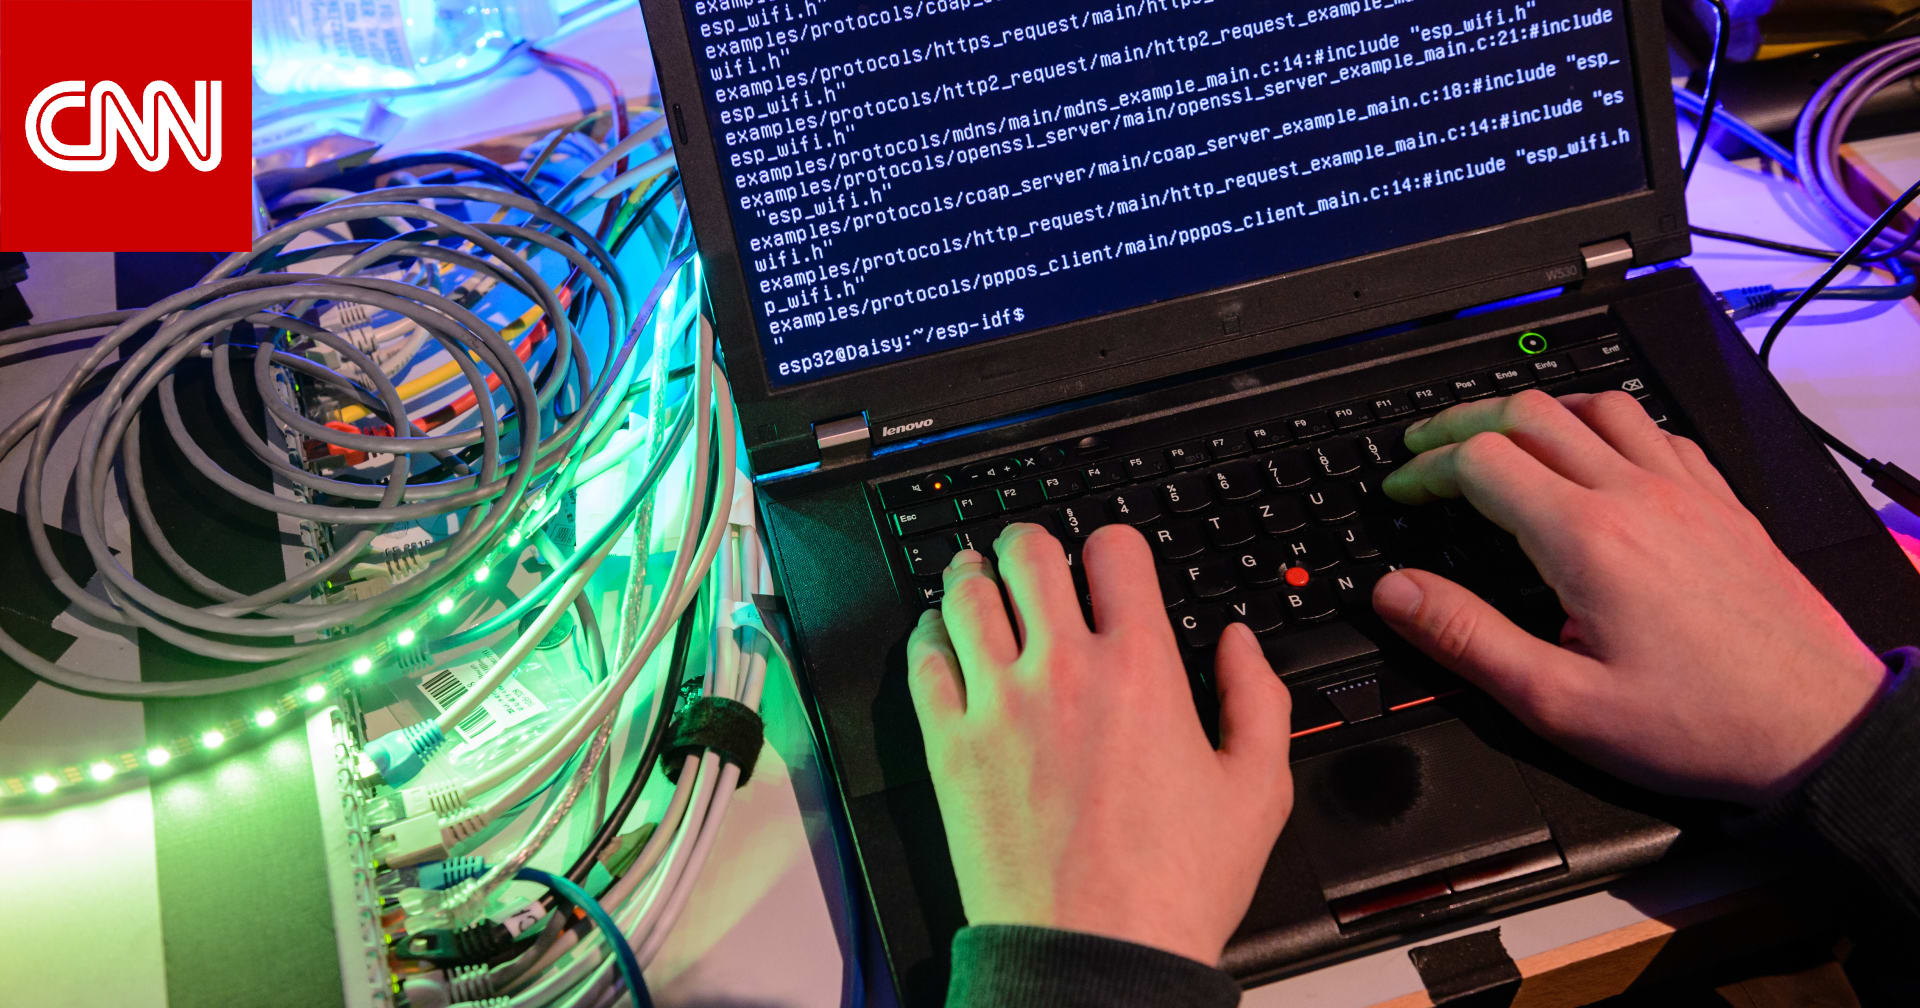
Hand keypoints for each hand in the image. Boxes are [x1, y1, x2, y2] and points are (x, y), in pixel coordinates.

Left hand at [906, 522, 1292, 965]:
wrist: (1094, 954)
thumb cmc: (1171, 886)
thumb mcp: (1257, 791)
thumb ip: (1258, 700)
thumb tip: (1239, 645)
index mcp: (1141, 669)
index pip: (1115, 551)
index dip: (1114, 543)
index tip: (1108, 559)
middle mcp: (1063, 670)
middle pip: (1028, 552)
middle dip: (1031, 543)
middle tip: (1031, 556)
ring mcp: (997, 703)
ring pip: (966, 593)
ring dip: (973, 575)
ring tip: (976, 578)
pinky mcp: (948, 745)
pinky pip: (922, 658)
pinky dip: (928, 633)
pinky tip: (939, 636)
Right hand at [1373, 389, 1888, 805]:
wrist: (1819, 727)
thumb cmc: (1699, 724)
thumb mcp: (1559, 702)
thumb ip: (1468, 639)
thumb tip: (1396, 593)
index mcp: (1586, 539)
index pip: (1481, 461)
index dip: (1425, 469)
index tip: (1401, 490)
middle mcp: (1636, 496)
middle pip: (1531, 413)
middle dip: (1463, 422)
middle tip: (1426, 446)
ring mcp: (1686, 492)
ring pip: (1598, 406)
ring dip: (1536, 410)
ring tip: (1501, 434)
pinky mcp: (1723, 505)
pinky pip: (1659, 431)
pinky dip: (1609, 425)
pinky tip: (1600, 452)